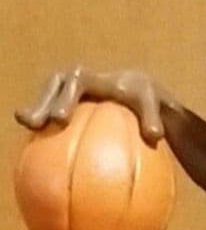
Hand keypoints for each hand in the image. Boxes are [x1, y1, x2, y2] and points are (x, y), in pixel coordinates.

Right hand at [15, 66, 168, 143]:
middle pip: (54, 88)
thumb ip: (152, 119)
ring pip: (46, 99)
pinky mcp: (65, 104)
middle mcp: (75, 81)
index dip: (66, 99)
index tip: (60, 119)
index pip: (76, 83)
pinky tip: (39, 151)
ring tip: (26, 127)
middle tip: (35, 124)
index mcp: (94, 78)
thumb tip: (155, 137)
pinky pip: (52, 114)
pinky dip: (44, 128)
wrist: (135, 92)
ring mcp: (67, 92)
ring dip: (36, 112)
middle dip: (42, 104)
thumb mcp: (153, 105)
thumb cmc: (145, 99)